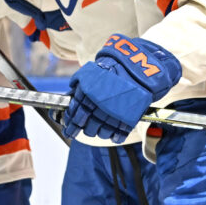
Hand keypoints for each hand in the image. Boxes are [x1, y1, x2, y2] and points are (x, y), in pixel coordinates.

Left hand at [62, 34, 180, 140]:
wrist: (136, 68)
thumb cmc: (113, 68)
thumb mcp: (90, 72)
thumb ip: (79, 84)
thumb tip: (71, 94)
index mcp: (87, 95)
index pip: (75, 115)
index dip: (71, 124)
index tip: (69, 129)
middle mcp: (99, 106)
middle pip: (88, 126)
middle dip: (86, 129)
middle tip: (87, 128)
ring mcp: (113, 114)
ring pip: (102, 132)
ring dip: (100, 132)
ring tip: (100, 129)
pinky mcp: (128, 119)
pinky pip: (118, 134)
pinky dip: (115, 136)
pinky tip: (113, 136)